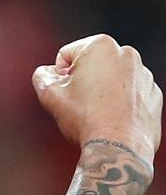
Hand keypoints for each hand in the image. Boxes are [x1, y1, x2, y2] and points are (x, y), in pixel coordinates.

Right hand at [32, 34, 161, 163]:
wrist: (119, 148)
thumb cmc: (85, 119)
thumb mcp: (50, 95)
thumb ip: (41, 77)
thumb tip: (45, 73)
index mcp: (100, 46)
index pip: (65, 56)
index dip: (58, 77)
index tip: (66, 95)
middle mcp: (126, 54)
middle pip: (91, 65)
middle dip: (83, 81)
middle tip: (80, 105)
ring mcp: (144, 74)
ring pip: (112, 79)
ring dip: (102, 91)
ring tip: (97, 114)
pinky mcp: (153, 94)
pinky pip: (130, 93)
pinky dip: (121, 102)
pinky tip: (113, 119)